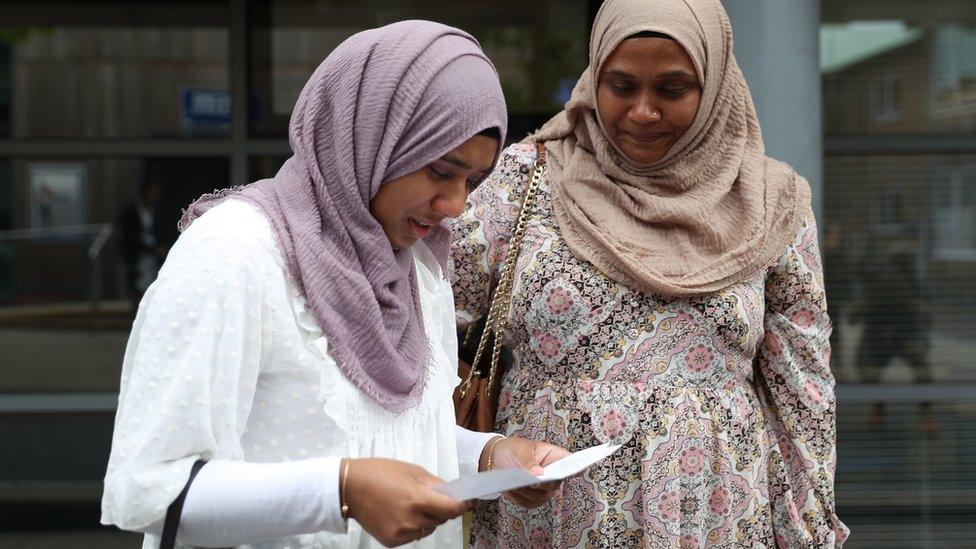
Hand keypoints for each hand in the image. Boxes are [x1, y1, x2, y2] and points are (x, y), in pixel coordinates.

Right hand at [344, 458, 470, 546]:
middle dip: (441, 509)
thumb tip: (454, 494)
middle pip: (441, 520)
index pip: (452, 510)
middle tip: (429, 496)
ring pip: (428, 529)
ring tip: (410, 504)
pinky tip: (399, 513)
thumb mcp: (412, 471)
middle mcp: (411, 520)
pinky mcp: (392, 542)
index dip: (463, 505)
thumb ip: (435, 484)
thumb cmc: (380, 473)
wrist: (349, 487)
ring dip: (427, 519)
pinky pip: (413, 535)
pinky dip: (413, 526)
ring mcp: (401, 534)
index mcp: (418, 499)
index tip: (468, 501)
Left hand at [480, 436, 569, 507]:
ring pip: (541, 497)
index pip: (571, 463)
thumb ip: (528, 461)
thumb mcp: (519, 449)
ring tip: (513, 484)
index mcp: (555, 457)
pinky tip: (509, 490)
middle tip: (531, 482)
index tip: (578, 471)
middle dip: (542, 484)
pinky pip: (528, 503)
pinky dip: (518, 498)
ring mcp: (544, 488)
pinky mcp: (532, 498)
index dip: (577, 468)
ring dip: (526, 492)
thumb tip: (538, 473)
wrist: (497, 458)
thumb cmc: (513, 449)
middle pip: (555, 484)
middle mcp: (553, 474)